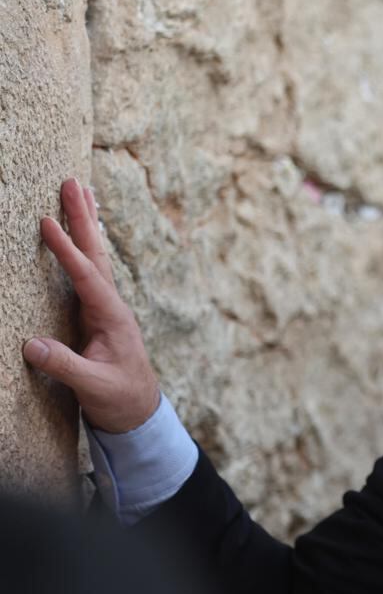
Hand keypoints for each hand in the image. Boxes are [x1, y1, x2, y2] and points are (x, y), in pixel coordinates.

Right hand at [23, 178, 160, 432]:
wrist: (139, 412)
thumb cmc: (119, 398)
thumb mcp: (93, 386)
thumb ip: (66, 367)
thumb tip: (31, 344)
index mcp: (112, 317)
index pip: (86, 276)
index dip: (66, 251)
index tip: (47, 223)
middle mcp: (111, 305)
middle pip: (96, 254)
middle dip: (83, 218)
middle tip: (72, 182)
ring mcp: (105, 307)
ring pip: (94, 258)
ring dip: (84, 224)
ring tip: (77, 191)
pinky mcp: (96, 314)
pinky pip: (87, 272)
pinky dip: (81, 247)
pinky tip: (77, 232)